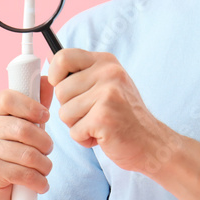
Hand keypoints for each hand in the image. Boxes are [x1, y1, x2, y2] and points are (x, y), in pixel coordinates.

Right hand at [0, 82, 54, 199]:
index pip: (7, 97)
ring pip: (26, 154)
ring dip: (44, 164)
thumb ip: (36, 105)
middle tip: (48, 150)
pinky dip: (39, 181)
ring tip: (45, 168)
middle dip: (44, 142)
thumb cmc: (14, 155)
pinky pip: (23, 173)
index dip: (31, 106)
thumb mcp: (27, 127)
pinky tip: (42, 184)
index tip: (45, 117)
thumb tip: (47, 79)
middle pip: (22, 129)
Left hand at [48, 49, 179, 174]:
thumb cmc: (124, 116)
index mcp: (106, 62)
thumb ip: (83, 75)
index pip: (63, 56)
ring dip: (77, 125)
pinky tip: (102, 136)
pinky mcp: (104, 117)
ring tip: (99, 124)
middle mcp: (109, 73)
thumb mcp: (108, 84)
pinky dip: (84, 139)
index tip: (64, 88)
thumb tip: (49, 70)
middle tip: (93, 113)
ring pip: (64, 113)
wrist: (151, 142)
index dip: (55, 75)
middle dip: (70, 108)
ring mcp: (108, 94)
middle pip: (60, 90)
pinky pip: (74, 131)